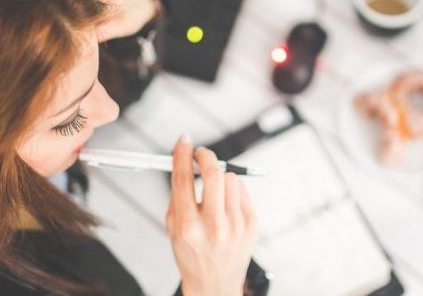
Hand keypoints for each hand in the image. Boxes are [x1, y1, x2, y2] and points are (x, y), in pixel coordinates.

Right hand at [166, 134, 256, 295]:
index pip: (183, 179)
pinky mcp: (251, 224)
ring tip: (213, 190)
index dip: (182, 154)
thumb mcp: (172, 229)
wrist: (214, 284)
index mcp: (187, 226)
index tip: (184, 140)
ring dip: (219, 177)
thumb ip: (177, 195)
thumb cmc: (191, 254)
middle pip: (212, 173)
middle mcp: (212, 226)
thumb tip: (183, 160)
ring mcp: (235, 225)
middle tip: (200, 154)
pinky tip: (225, 203)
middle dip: (205, 156)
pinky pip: (242, 191)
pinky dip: (232, 190)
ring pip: (230, 179)